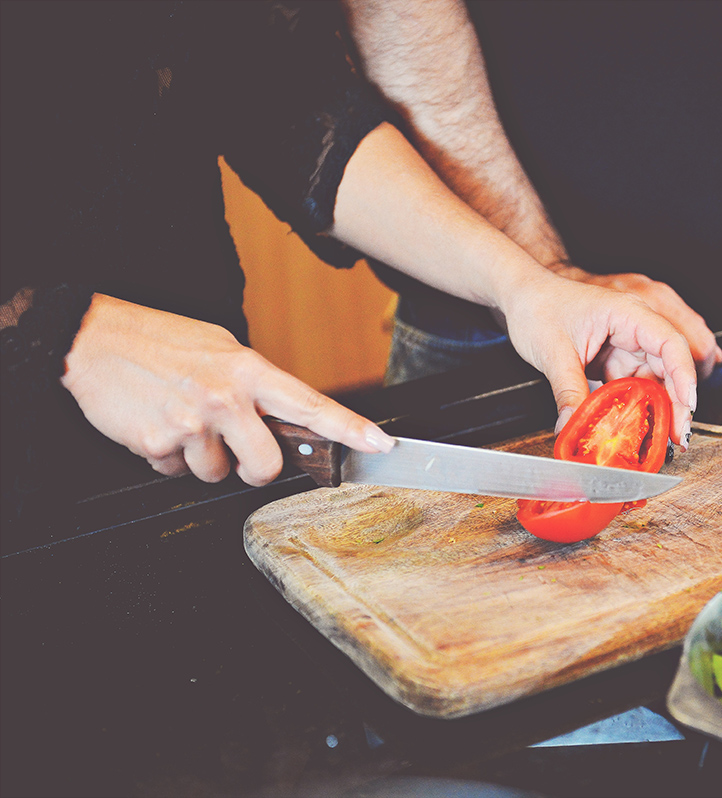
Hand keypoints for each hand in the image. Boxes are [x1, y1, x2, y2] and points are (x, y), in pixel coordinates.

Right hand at [61, 294, 391, 484]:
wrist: (91, 340)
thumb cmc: (161, 342)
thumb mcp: (220, 349)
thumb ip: (255, 385)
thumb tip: (283, 417)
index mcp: (248, 370)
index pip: (310, 404)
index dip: (350, 428)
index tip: (380, 443)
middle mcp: (225, 397)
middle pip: (267, 465)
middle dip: (254, 467)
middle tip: (233, 445)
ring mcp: (192, 424)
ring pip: (217, 475)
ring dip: (203, 459)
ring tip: (182, 421)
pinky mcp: (158, 445)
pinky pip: (177, 472)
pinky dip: (169, 458)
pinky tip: (157, 426)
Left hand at [498, 272, 697, 447]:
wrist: (522, 297)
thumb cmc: (539, 306)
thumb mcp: (553, 352)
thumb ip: (567, 391)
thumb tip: (573, 425)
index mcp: (627, 313)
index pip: (669, 342)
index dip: (684, 375)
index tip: (687, 405)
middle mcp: (635, 327)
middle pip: (670, 365)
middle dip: (677, 402)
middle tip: (677, 435)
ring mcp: (627, 344)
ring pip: (655, 380)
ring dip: (658, 408)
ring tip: (659, 438)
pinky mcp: (617, 360)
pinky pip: (635, 386)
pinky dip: (637, 407)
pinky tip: (636, 427)